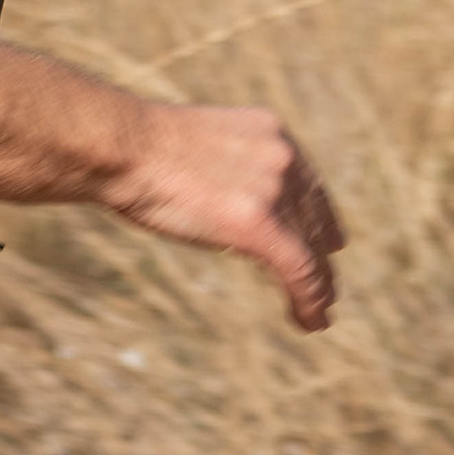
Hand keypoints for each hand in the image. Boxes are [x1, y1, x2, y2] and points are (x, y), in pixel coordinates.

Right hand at [107, 104, 345, 331]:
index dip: (320, 219)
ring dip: (318, 286)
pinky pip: (300, 271)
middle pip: (315, 218)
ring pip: (311, 249)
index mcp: (269, 132)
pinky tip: (311, 321)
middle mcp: (283, 158)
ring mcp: (275, 191)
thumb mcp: (196, 148)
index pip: (308, 185)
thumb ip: (222, 168)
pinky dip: (309, 300)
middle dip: (321, 255)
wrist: (125, 147)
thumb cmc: (138, 149)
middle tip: (325, 287)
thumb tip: (217, 198)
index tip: (329, 244)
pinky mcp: (260, 226)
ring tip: (319, 312)